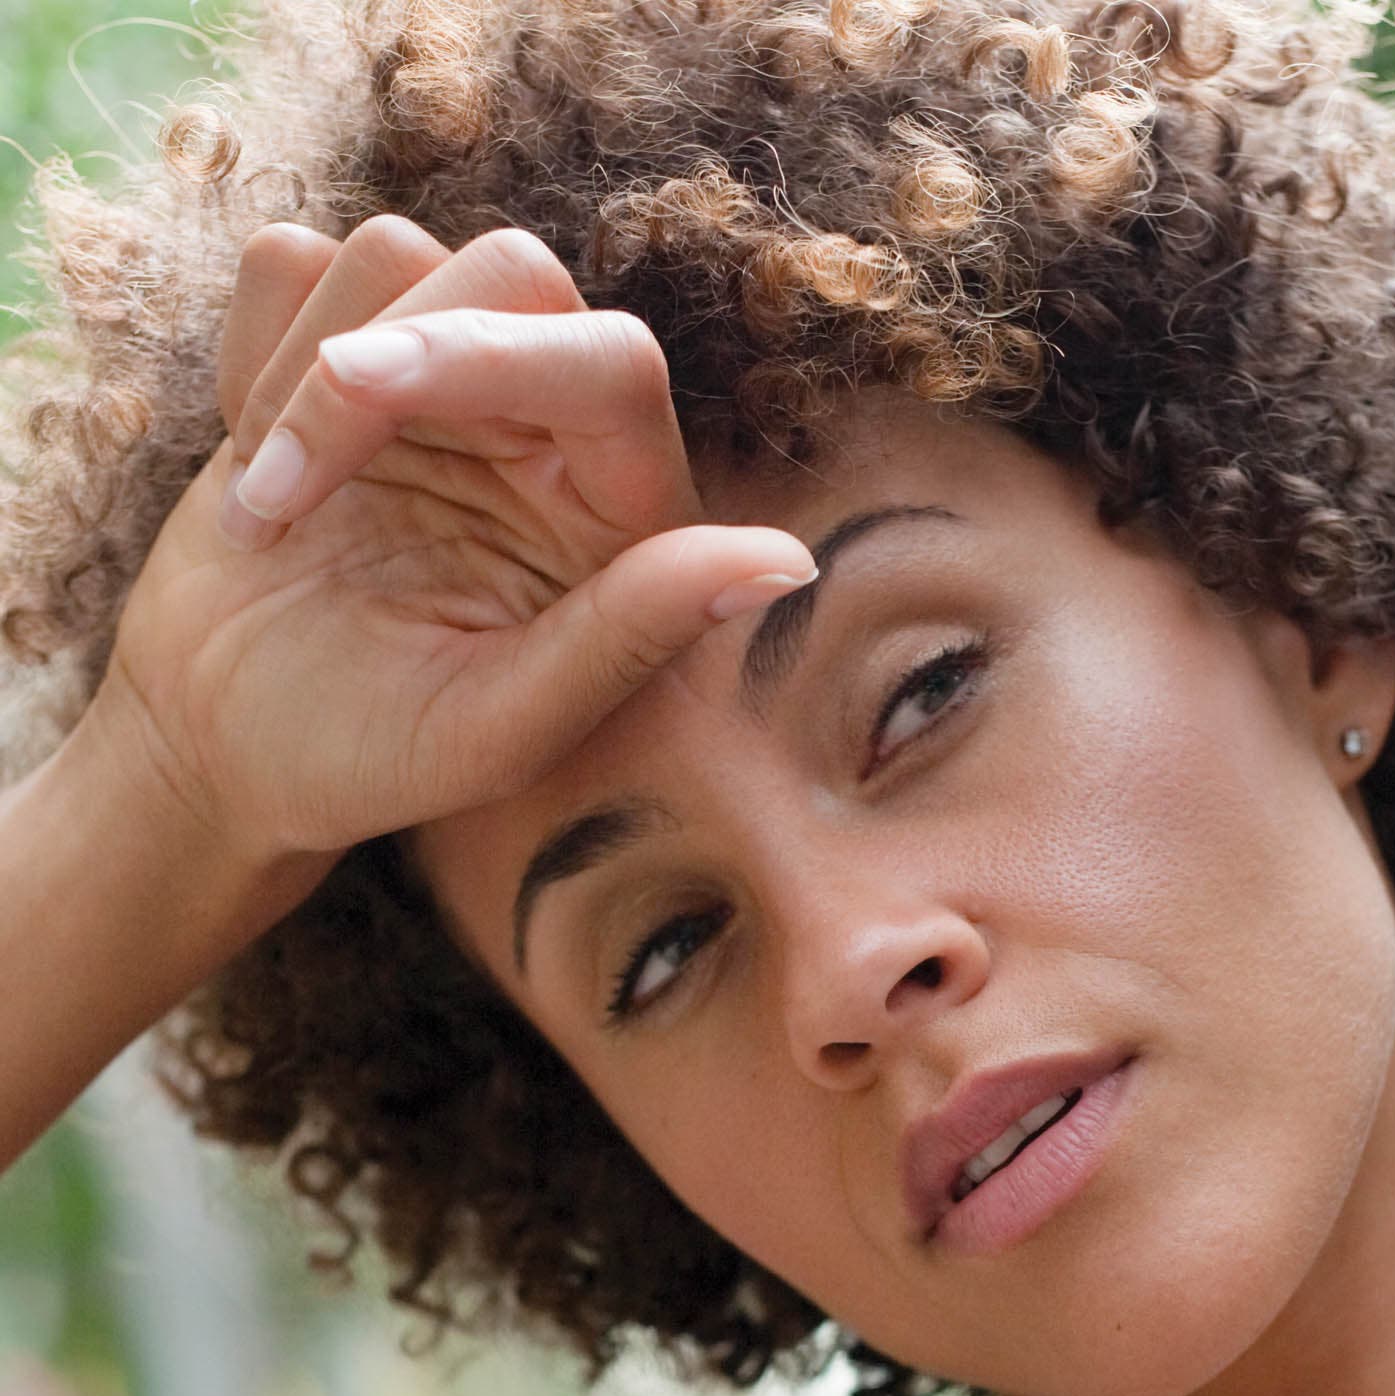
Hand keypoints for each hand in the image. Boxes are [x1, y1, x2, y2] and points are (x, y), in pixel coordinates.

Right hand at [92, 216, 812, 867]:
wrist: (221, 746)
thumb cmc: (369, 756)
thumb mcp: (499, 724)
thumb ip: (633, 634)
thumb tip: (790, 560)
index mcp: (620, 515)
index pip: (609, 362)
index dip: (484, 350)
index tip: (349, 388)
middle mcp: (549, 432)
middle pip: (511, 273)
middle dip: (379, 357)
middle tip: (279, 494)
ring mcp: (444, 385)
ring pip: (395, 258)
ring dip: (294, 373)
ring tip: (270, 511)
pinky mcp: (336, 353)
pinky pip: (293, 267)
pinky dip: (247, 352)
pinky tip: (252, 470)